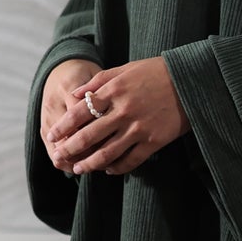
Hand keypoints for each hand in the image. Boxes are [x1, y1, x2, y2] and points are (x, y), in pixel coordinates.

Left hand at [42, 56, 190, 177]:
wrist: (190, 81)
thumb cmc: (155, 73)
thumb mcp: (124, 69)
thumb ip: (98, 82)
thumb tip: (75, 95)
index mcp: (114, 91)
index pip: (80, 112)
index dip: (63, 127)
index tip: (52, 136)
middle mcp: (123, 111)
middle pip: (89, 135)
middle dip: (71, 149)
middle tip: (60, 157)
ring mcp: (139, 128)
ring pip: (107, 153)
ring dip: (90, 164)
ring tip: (79, 169)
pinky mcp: (154, 141)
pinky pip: (131, 160)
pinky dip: (117, 168)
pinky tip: (109, 170)